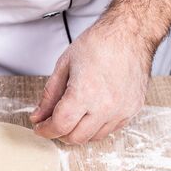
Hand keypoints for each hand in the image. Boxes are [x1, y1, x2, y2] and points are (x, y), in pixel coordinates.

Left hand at [30, 22, 150, 143]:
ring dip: (78, 132)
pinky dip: (95, 128)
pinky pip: (110, 130)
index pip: (60, 126)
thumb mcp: (64, 66)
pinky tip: (89, 114)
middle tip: (52, 123)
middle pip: (75, 137)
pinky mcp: (132, 110)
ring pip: (93, 137)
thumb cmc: (98, 43)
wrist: (130, 32)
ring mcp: (121, 110)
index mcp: (85, 93)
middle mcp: (105, 106)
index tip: (40, 128)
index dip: (45, 130)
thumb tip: (38, 116)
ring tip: (71, 117)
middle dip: (59, 134)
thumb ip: (49, 96)